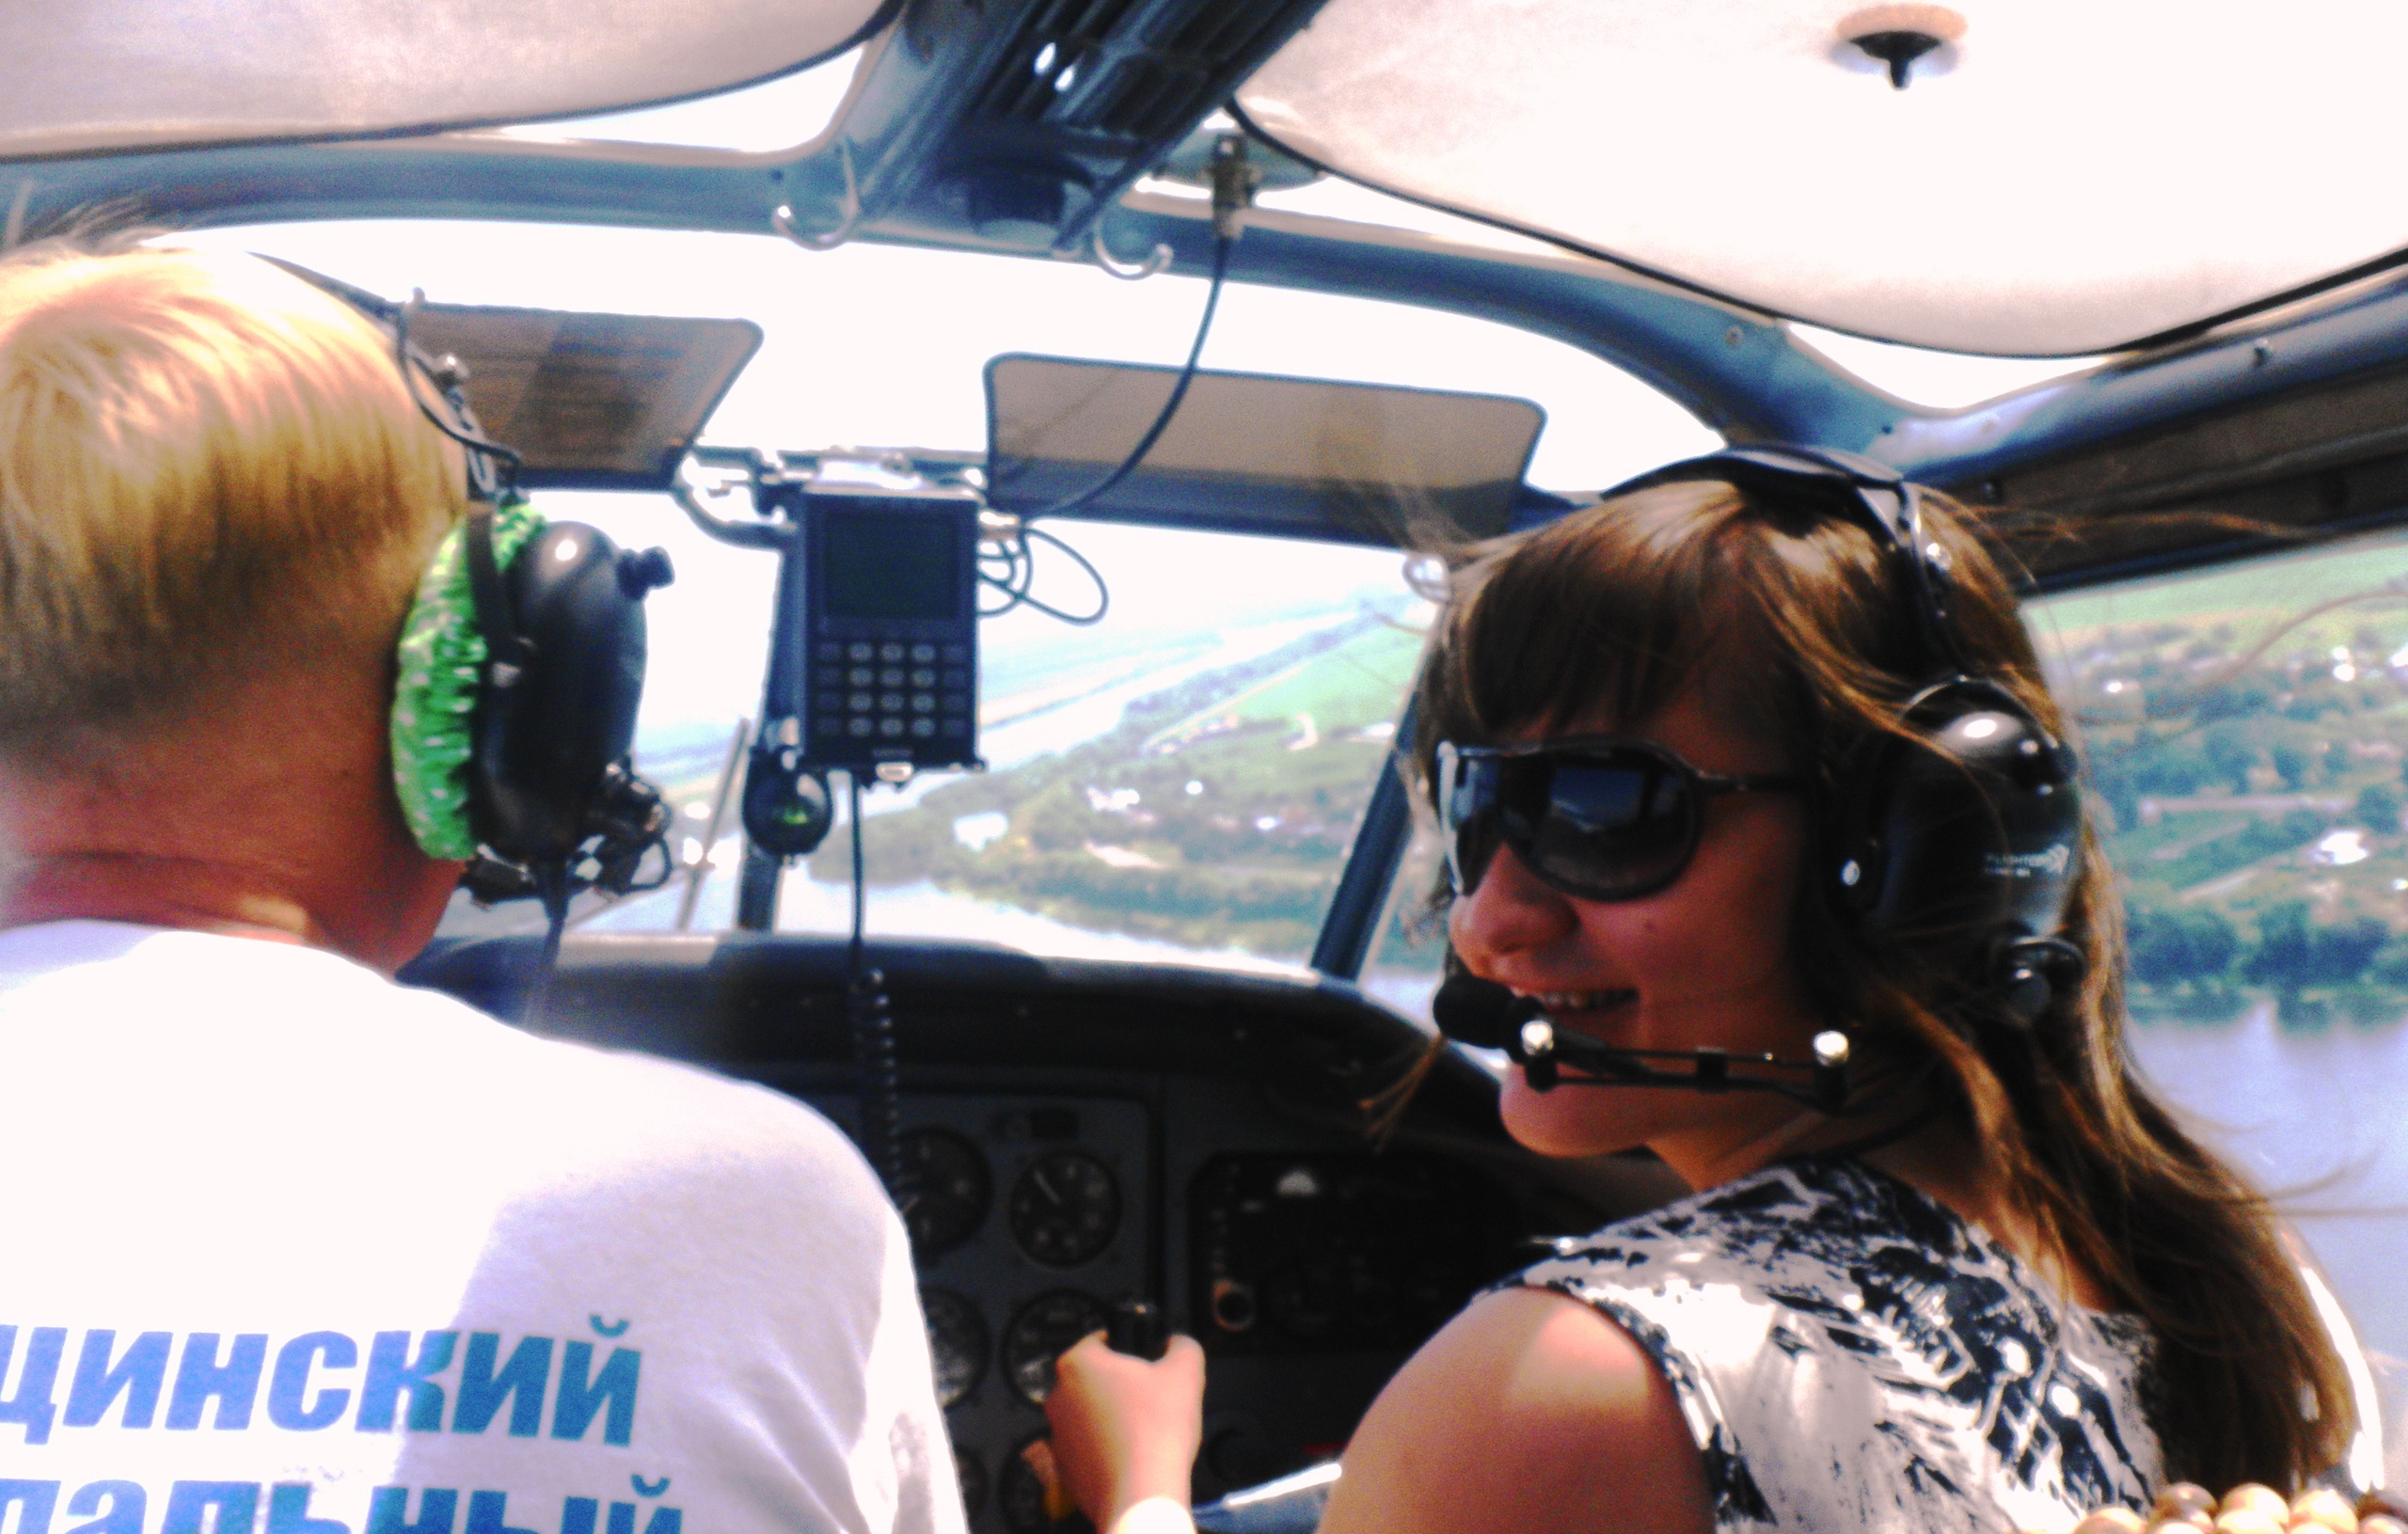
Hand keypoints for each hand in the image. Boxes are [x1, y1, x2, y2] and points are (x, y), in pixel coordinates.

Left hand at [1041, 1329, 1205, 1528]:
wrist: (1141, 1494)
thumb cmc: (1156, 1432)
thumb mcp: (1185, 1371)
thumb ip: (1181, 1345)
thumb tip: (1177, 1344)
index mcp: (1078, 1363)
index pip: (1101, 1340)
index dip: (1129, 1348)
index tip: (1145, 1362)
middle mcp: (1058, 1396)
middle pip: (1093, 1379)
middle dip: (1120, 1386)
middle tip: (1149, 1399)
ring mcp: (1057, 1434)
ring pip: (1088, 1415)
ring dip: (1111, 1418)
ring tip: (1142, 1430)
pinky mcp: (1063, 1467)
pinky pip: (1087, 1448)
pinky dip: (1105, 1448)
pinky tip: (1131, 1453)